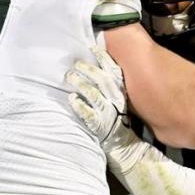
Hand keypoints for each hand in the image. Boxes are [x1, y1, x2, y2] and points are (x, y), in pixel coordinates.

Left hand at [65, 47, 148, 173]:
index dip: (104, 58)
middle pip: (102, 80)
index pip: (114, 72)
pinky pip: (88, 113)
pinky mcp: (98, 125)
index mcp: (121, 94)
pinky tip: (71, 99)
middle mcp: (115, 102)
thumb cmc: (118, 122)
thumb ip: (110, 87)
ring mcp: (107, 114)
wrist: (124, 148)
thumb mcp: (118, 102)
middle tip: (76, 64)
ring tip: (70, 77)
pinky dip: (79, 105)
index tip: (93, 47)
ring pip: (94, 94)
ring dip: (81, 84)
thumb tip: (97, 66)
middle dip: (89, 69)